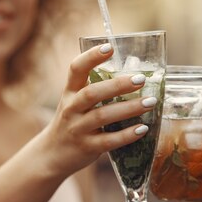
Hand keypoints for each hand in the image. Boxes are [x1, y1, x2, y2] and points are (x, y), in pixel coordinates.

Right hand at [42, 44, 156, 180]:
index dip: (91, 57)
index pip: (76, 69)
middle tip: (141, 79)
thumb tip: (134, 75)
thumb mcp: (76, 102)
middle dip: (118, 85)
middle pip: (92, 93)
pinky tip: (143, 128)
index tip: (109, 47)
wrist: (52, 155)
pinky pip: (109, 141)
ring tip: (150, 102)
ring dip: (129, 108)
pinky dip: (127, 135)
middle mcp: (71, 108)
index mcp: (70, 92)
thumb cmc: (73, 122)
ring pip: (103, 116)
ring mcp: (78, 129)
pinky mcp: (87, 148)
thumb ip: (97, 89)